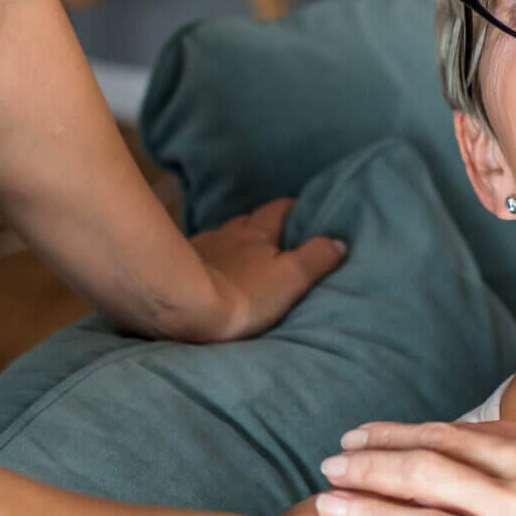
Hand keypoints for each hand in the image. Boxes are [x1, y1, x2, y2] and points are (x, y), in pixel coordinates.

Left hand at [182, 198, 345, 341]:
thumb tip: (339, 241)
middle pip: (246, 222)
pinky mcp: (176, 266)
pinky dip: (204, 261)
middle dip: (258, 225)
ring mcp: (199, 249)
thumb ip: (316, 258)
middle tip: (270, 235)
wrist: (183, 307)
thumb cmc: (244, 293)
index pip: (277, 210)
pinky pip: (194, 256)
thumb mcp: (291, 278)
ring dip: (229, 244)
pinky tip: (204, 272)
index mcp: (257, 234)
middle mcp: (227, 234)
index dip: (290, 208)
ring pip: (219, 238)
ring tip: (236, 257)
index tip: (299, 209)